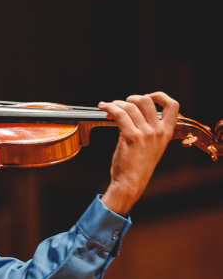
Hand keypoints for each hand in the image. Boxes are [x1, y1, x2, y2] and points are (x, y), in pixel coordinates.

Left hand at [98, 92, 178, 214]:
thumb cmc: (138, 165)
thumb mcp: (152, 145)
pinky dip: (110, 108)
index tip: (146, 97)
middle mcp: (158, 131)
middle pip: (146, 101)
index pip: (173, 105)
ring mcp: (146, 134)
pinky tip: (104, 108)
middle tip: (121, 105)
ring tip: (108, 107)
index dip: (159, 96)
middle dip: (131, 98)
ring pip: (130, 106)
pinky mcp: (131, 137)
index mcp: (167, 132)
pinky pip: (120, 114)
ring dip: (116, 103)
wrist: (131, 182)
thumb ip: (150, 129)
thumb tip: (134, 111)